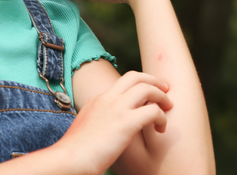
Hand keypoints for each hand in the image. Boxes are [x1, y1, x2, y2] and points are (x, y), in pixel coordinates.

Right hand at [55, 71, 172, 173]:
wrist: (68, 160)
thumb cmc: (75, 152)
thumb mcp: (85, 128)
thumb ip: (97, 122)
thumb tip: (106, 130)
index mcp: (97, 100)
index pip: (122, 83)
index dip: (139, 86)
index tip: (149, 95)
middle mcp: (107, 99)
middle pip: (135, 76)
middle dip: (154, 81)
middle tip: (165, 90)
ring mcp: (116, 109)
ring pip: (147, 89)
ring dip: (161, 97)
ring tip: (168, 109)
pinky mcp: (125, 123)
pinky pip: (153, 111)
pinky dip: (161, 118)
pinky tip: (160, 129)